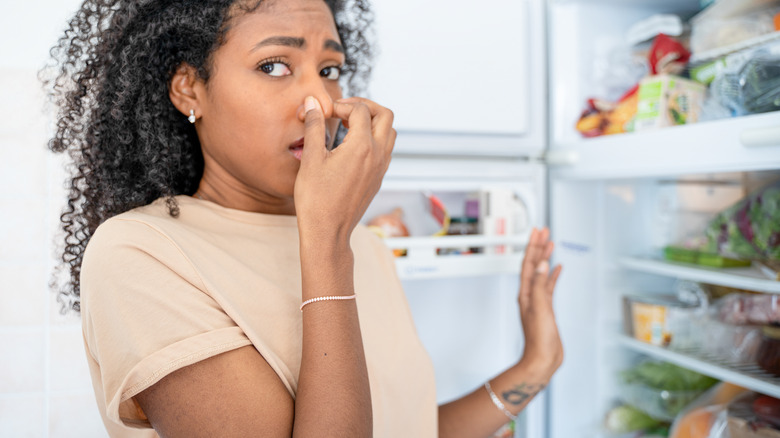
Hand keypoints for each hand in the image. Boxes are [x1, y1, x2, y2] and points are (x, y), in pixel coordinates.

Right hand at [294, 96, 395, 243]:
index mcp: (362, 147)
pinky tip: (353, 146)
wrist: (328, 232)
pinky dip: (374, 139)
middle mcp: (377, 155)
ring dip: (373, 122)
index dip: (342, 105)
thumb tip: (312, 103)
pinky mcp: (378, 179)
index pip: (360, 110)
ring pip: (389, 132)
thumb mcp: (310, 159)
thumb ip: (314, 126)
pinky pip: (385, 150)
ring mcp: (381, 168)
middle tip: (345, 109)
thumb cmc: (316, 200)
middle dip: (366, 106)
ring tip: (350, 125)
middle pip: (385, 115)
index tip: (326, 111)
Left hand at [518, 227, 562, 376]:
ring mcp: (538, 301)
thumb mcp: (540, 309)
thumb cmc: (539, 339)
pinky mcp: (547, 308)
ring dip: (545, 258)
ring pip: (541, 273)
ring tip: (550, 243)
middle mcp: (529, 294)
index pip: (528, 263)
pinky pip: (549, 286)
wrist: (542, 359)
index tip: (538, 231)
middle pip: (534, 264)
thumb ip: (540, 285)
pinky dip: (553, 275)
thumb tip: (542, 264)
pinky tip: (558, 268)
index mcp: (525, 293)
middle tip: (544, 230)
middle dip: (538, 246)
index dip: (533, 246)